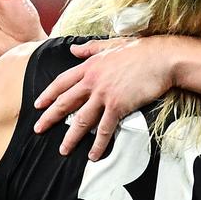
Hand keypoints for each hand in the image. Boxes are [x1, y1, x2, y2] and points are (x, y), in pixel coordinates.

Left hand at [32, 37, 174, 160]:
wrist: (162, 58)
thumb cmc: (140, 50)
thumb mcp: (110, 44)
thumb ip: (90, 48)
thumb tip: (72, 49)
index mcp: (90, 66)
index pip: (62, 82)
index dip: (48, 94)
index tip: (38, 105)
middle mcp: (93, 81)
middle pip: (65, 102)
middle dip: (50, 118)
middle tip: (38, 129)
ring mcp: (104, 95)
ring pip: (82, 120)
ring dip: (71, 137)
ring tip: (63, 150)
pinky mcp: (118, 106)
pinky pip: (105, 129)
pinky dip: (98, 144)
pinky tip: (93, 155)